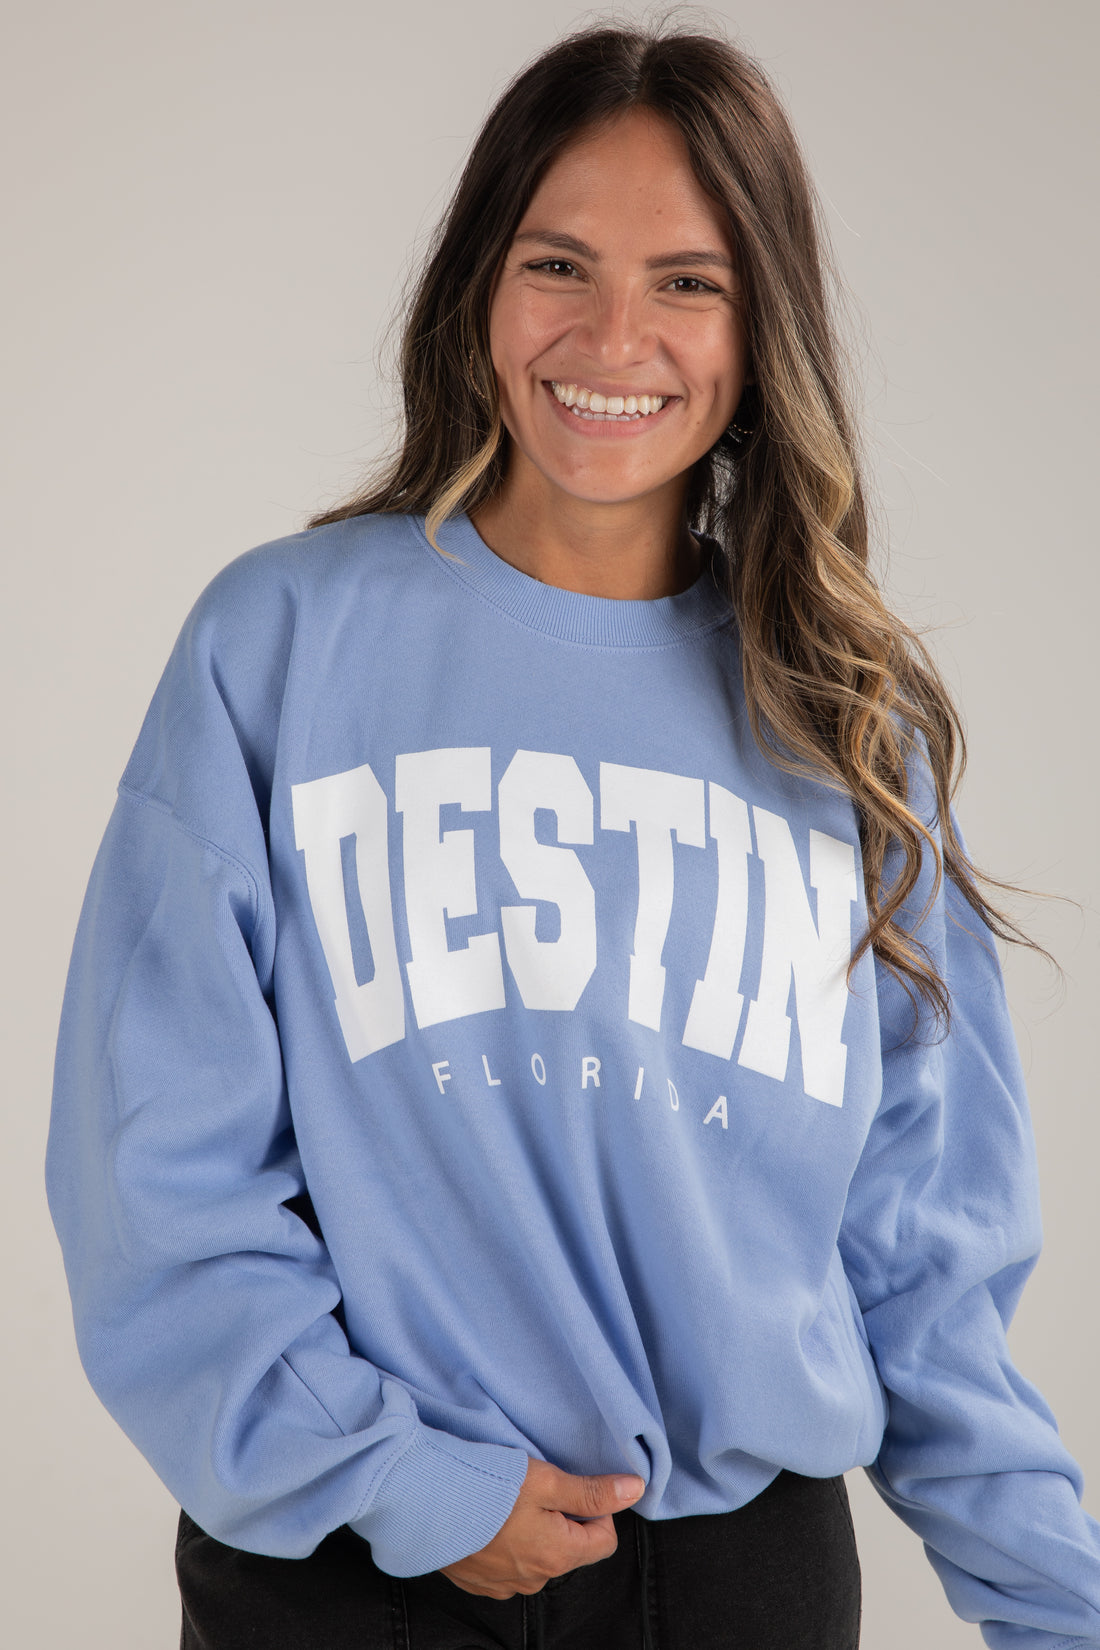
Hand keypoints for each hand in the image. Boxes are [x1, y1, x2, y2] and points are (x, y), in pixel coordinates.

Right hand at [439, 1457, 644, 1598]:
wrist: (422, 1503)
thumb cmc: (485, 1487)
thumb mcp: (546, 1480)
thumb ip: (591, 1491)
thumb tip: (635, 1489)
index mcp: (558, 1556)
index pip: (605, 1541)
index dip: (596, 1509)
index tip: (572, 1488)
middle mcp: (535, 1580)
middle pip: (572, 1549)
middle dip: (565, 1518)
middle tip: (538, 1489)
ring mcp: (504, 1586)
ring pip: (540, 1556)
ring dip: (535, 1530)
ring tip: (510, 1500)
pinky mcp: (479, 1582)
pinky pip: (510, 1564)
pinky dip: (508, 1542)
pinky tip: (490, 1518)